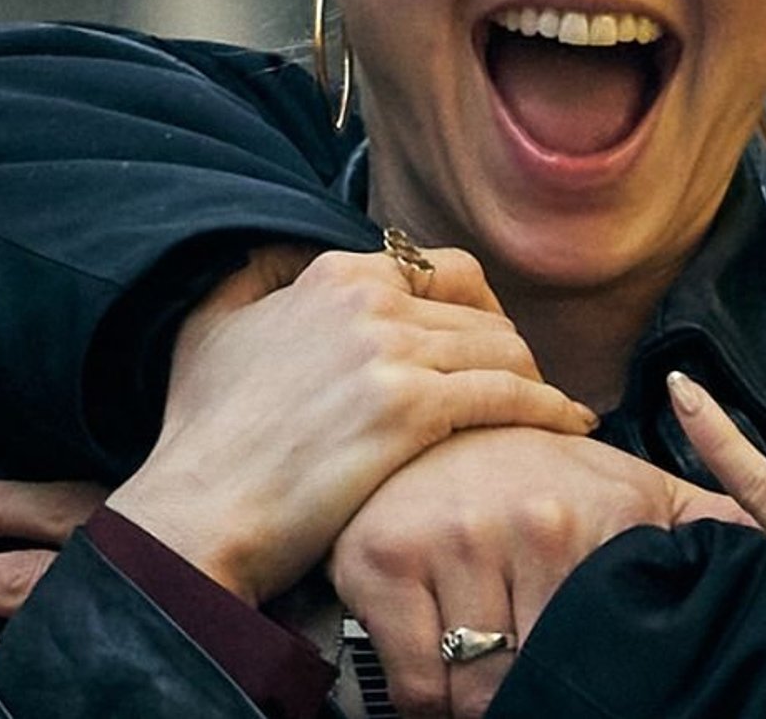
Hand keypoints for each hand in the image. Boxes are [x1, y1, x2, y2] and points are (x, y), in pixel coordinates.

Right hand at [110, 244, 596, 606]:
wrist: (197, 513)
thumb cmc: (203, 437)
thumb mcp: (210, 328)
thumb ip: (251, 276)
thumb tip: (278, 251)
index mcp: (335, 274)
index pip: (444, 271)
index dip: (477, 310)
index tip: (486, 345)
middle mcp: (368, 300)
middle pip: (482, 313)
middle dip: (511, 351)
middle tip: (525, 387)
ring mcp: (391, 351)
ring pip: (505, 351)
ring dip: (535, 381)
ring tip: (548, 410)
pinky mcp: (410, 409)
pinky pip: (510, 397)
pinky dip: (549, 410)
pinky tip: (568, 426)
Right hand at [329, 426, 749, 718]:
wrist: (431, 417)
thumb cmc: (535, 463)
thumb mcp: (629, 483)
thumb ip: (706, 519)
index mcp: (594, 514)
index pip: (607, 648)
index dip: (600, 677)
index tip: (591, 669)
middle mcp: (529, 523)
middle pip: (539, 676)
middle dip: (537, 687)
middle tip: (529, 663)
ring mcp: (452, 541)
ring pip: (475, 690)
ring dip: (478, 695)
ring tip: (486, 655)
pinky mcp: (384, 562)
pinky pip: (415, 683)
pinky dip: (424, 695)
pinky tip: (439, 661)